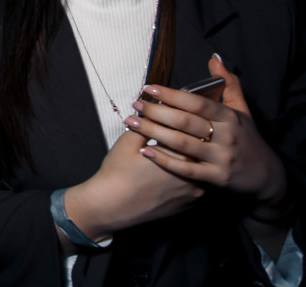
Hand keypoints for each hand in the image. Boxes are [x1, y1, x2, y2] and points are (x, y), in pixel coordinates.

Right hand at [63, 126, 202, 241]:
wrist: (113, 207)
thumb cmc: (118, 173)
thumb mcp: (128, 142)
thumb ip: (147, 123)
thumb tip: (156, 106)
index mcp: (180, 157)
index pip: (191, 132)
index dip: (183, 121)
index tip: (174, 116)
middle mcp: (194, 175)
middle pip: (200, 150)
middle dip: (189, 138)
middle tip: (177, 131)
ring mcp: (194, 193)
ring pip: (201, 168)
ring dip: (191, 157)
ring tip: (177, 150)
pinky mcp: (189, 204)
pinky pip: (195, 184)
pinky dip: (189, 175)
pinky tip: (174, 171)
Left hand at [132, 56, 289, 218]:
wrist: (267, 177)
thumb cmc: (248, 139)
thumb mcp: (243, 111)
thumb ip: (229, 84)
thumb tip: (215, 58)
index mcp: (230, 118)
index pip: (198, 104)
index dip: (172, 95)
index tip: (149, 88)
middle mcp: (227, 137)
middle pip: (186, 122)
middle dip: (157, 112)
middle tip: (135, 104)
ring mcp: (221, 158)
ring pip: (182, 144)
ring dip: (154, 133)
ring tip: (132, 123)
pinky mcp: (216, 178)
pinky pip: (186, 169)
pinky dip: (164, 160)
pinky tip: (145, 151)